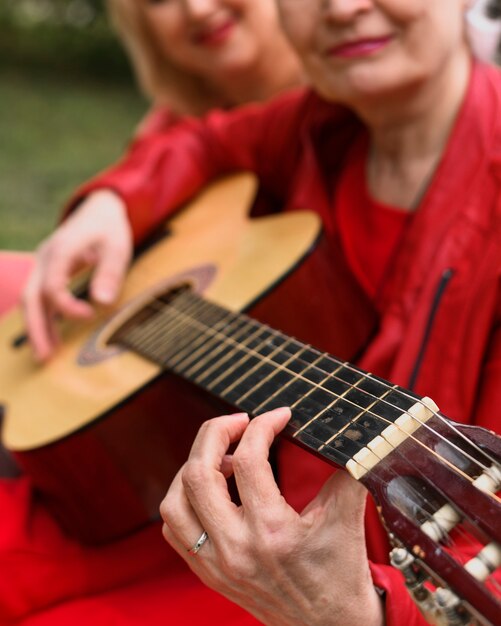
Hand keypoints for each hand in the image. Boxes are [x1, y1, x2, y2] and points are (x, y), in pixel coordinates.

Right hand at [22, 190, 132, 360]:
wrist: (99, 210)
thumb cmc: (109, 229)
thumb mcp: (117, 247)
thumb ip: (110, 272)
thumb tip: (101, 302)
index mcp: (61, 250)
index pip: (53, 286)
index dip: (67, 306)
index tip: (89, 315)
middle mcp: (45, 258)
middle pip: (31, 297)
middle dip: (36, 328)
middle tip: (45, 356)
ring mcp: (42, 265)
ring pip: (30, 300)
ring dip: (36, 327)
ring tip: (45, 356)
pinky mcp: (47, 273)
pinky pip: (39, 299)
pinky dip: (43, 319)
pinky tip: (52, 339)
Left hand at [160, 407, 384, 625]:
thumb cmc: (340, 575)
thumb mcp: (348, 519)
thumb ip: (346, 472)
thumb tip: (348, 434)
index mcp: (272, 532)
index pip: (249, 461)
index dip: (263, 426)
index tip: (279, 416)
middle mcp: (236, 548)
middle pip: (198, 473)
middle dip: (215, 433)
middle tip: (239, 422)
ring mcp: (216, 563)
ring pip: (175, 500)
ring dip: (193, 466)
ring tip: (223, 456)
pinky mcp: (207, 573)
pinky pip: (174, 527)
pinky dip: (184, 498)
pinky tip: (211, 488)